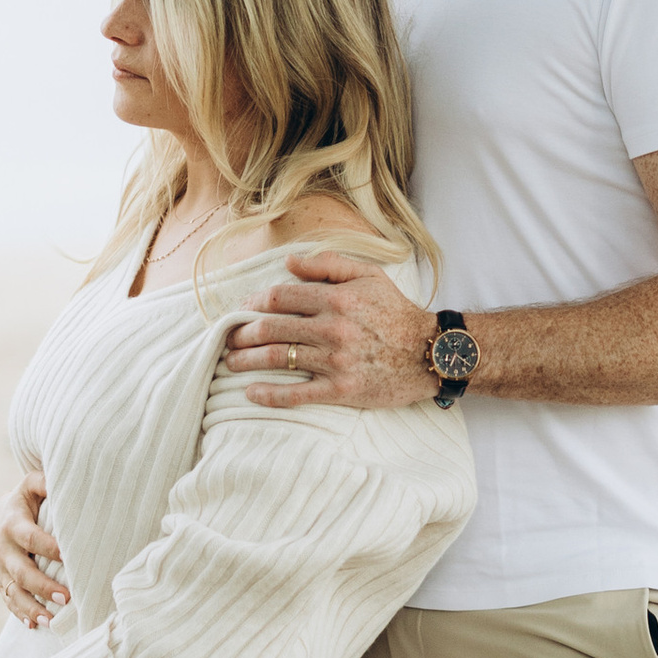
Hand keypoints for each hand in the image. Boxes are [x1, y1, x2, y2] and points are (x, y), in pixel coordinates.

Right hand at [0, 469, 68, 624]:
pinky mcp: (0, 581)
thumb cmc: (27, 500)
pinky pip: (8, 600)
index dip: (46, 547)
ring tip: (50, 620)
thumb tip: (60, 481)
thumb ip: (43, 482)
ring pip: (12, 591)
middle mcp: (2, 547)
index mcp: (12, 523)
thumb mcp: (32, 485)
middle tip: (67, 598)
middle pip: (20, 570)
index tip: (67, 556)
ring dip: (31, 607)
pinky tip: (34, 626)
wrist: (1, 515)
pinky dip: (20, 614)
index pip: (29, 537)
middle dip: (42, 586)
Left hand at [221, 249, 439, 406]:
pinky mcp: (341, 389)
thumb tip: (288, 262)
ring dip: (246, 361)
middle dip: (242, 333)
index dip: (252, 303)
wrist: (429, 352)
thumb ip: (327, 266)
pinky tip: (251, 393)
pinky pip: (297, 394)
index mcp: (336, 298)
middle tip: (228, 338)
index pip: (279, 298)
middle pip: (270, 328)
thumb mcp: (369, 276)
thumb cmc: (396, 312)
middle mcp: (332, 328)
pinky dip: (269, 395)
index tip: (241, 310)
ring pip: (277, 359)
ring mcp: (335, 361)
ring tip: (230, 362)